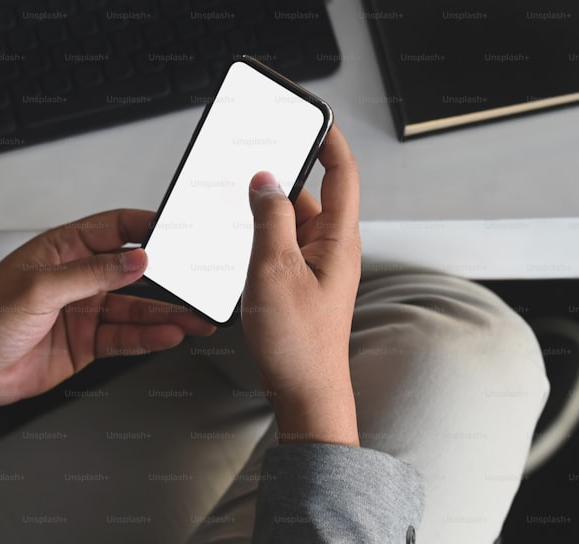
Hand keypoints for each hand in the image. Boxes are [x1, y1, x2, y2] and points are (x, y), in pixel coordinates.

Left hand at [0, 209, 214, 414]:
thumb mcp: (38, 288)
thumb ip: (92, 274)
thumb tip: (134, 260)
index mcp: (61, 250)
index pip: (113, 229)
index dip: (145, 228)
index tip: (173, 233)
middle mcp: (77, 279)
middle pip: (132, 272)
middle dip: (165, 276)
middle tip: (193, 281)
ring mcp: (85, 312)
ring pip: (136, 308)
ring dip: (166, 313)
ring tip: (192, 316)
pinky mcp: (88, 343)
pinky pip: (126, 337)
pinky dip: (149, 337)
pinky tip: (168, 334)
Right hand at [242, 124, 361, 446]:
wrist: (305, 393)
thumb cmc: (299, 344)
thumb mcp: (275, 271)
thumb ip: (269, 219)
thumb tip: (264, 180)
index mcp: (339, 239)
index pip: (342, 173)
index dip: (329, 139)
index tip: (312, 116)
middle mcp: (332, 247)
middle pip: (309, 194)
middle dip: (281, 177)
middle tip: (249, 163)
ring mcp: (318, 265)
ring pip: (290, 221)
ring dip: (266, 213)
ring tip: (236, 211)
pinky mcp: (301, 282)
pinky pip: (282, 246)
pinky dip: (261, 238)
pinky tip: (238, 243)